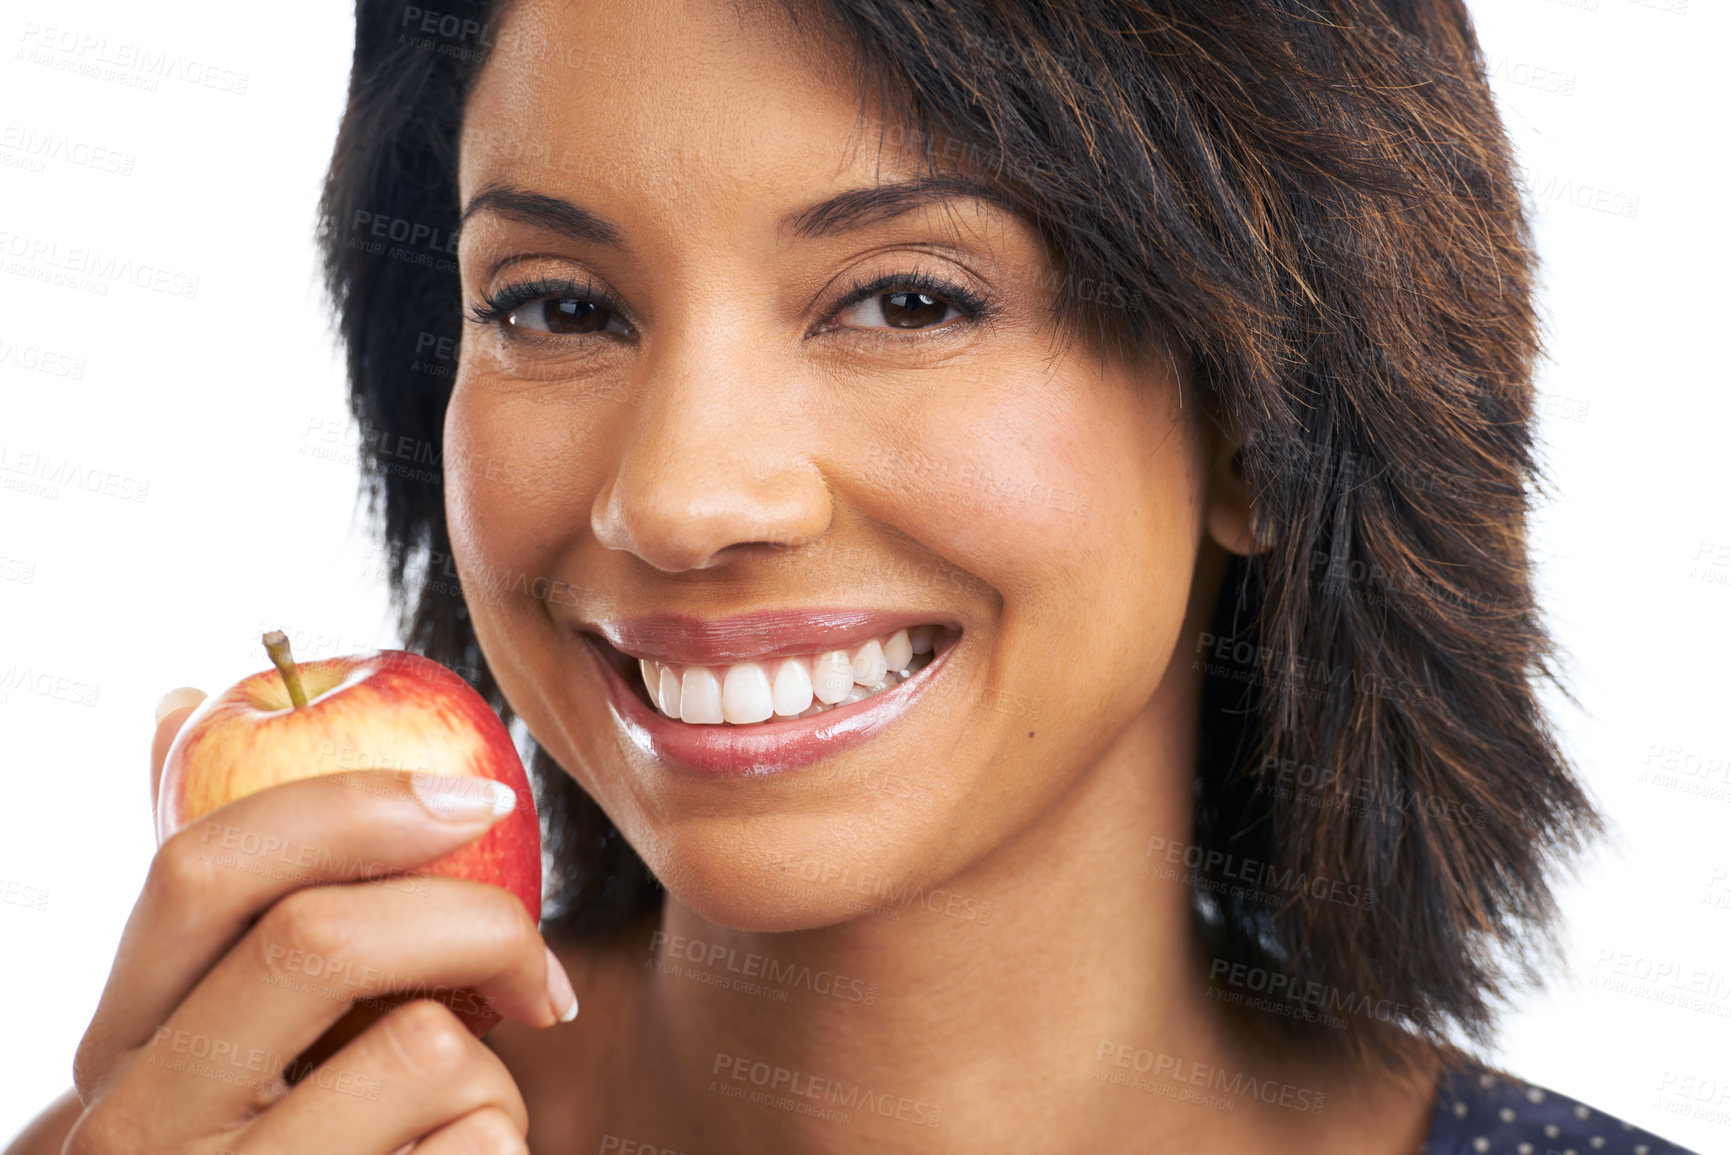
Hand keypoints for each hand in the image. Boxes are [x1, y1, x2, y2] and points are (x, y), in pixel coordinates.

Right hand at [57, 687, 574, 1153]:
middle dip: (471, 923)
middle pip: (322, 941)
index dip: (355, 805)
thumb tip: (174, 701)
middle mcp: (139, 1130)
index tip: (482, 799)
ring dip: (495, 1074)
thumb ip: (213, 914)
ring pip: (424, 1051)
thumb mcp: (213, 1047)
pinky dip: (504, 1150)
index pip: (200, 870)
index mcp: (114, 1051)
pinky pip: (476, 1149)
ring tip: (465, 1117)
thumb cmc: (278, 1154)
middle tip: (534, 970)